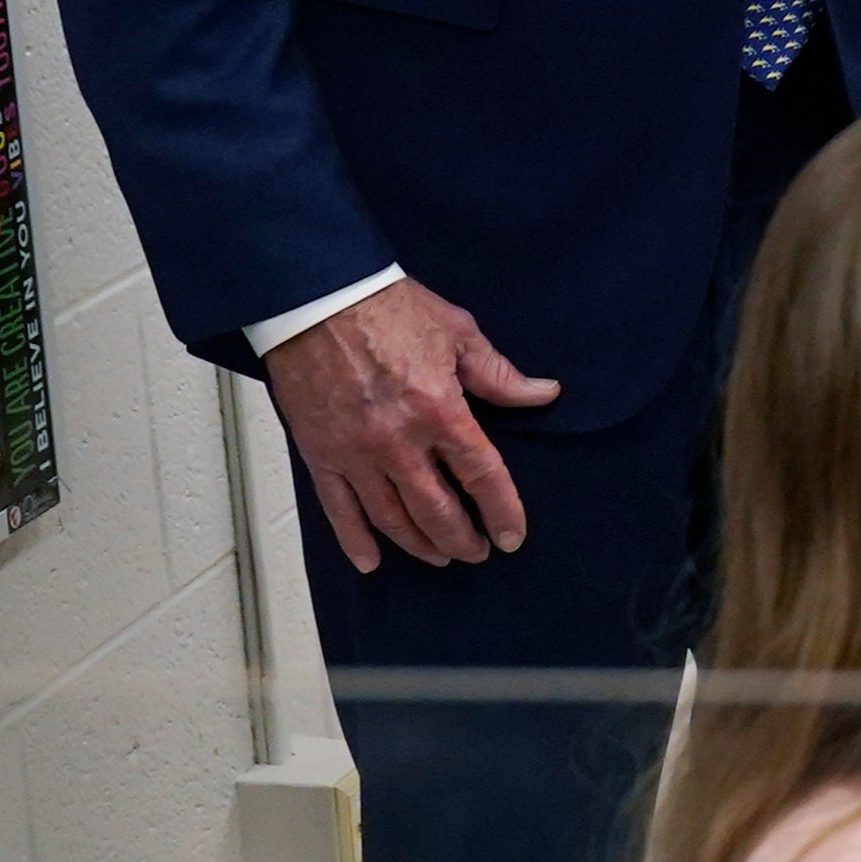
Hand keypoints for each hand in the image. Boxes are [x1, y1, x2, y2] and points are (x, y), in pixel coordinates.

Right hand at [262, 275, 560, 570]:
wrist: (316, 298)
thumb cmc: (389, 308)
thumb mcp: (458, 333)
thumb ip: (500, 375)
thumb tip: (544, 395)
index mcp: (440, 411)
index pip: (482, 476)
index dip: (502, 511)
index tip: (512, 537)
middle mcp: (398, 442)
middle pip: (437, 510)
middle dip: (462, 539)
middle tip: (478, 553)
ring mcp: (354, 453)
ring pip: (391, 518)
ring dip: (419, 544)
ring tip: (440, 557)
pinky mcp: (320, 454)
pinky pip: (338, 510)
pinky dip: (354, 540)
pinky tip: (372, 563)